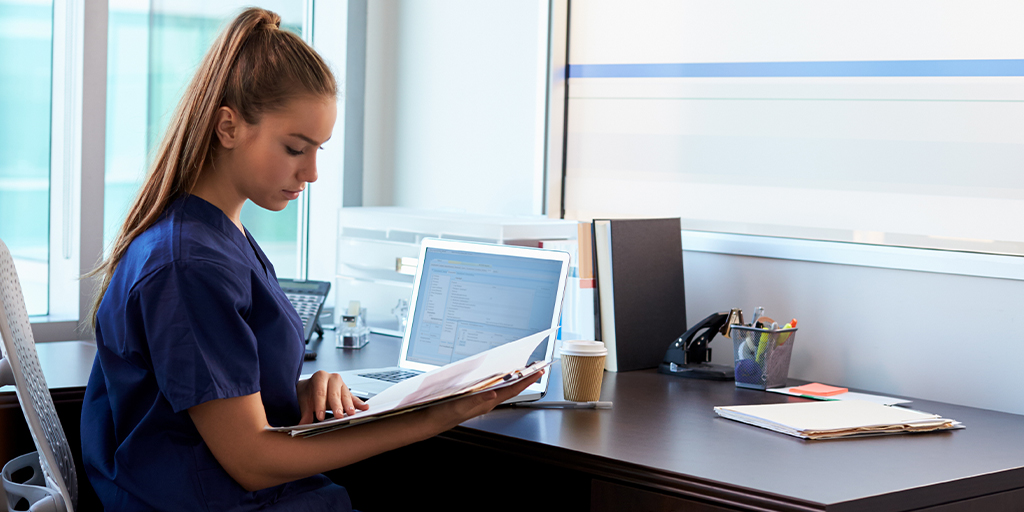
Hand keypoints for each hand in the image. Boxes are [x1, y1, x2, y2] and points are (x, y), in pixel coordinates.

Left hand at [296, 370, 368, 423]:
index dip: (320, 405)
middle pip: (334, 393)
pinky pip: (354, 398)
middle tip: (338, 416)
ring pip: (345, 395)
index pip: (320, 392)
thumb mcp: (304, 401)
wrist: (311, 387)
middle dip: (337, 405)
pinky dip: (359, 404)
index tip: (320, 417)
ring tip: (351, 414)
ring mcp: (342, 384)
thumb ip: (304, 413)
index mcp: (320, 376)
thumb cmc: (308, 393)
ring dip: (349, 405)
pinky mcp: (347, 392)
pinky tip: (364, 408)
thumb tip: (302, 424)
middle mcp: (332, 378)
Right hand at [425, 370, 542, 431]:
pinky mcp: (474, 398)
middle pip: (511, 388)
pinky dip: (499, 380)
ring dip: (513, 379)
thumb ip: (477, 399)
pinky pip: (492, 388)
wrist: (431, 421)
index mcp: (487, 403)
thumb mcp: (460, 406)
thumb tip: (493, 393)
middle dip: (524, 378)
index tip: (538, 372)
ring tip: (523, 370)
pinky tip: (499, 376)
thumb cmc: (444, 415)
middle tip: (536, 368)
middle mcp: (487, 401)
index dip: (526, 381)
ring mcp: (481, 400)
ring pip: (502, 388)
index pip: (512, 390)